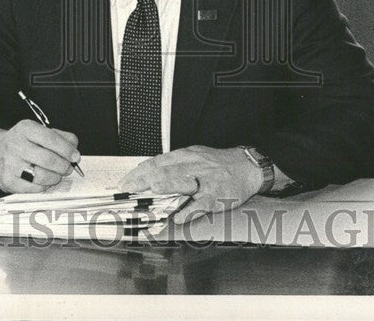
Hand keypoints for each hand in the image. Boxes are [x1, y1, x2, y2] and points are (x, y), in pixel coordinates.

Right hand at [0, 122, 80, 192]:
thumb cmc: (24, 142)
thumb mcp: (39, 131)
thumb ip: (60, 137)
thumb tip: (74, 150)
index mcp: (25, 128)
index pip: (51, 138)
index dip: (67, 149)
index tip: (75, 156)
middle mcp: (15, 145)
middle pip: (48, 159)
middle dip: (64, 166)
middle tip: (68, 168)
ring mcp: (10, 164)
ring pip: (41, 176)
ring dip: (55, 177)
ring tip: (57, 175)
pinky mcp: (7, 181)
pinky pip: (33, 188)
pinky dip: (43, 186)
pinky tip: (44, 181)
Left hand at [118, 145, 263, 223]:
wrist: (247, 166)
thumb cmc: (217, 164)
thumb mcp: (194, 156)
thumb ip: (172, 164)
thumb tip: (147, 171)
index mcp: (186, 156)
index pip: (158, 162)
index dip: (140, 172)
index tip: (126, 182)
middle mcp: (194, 166)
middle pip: (166, 171)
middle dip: (145, 180)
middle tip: (129, 189)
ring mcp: (205, 181)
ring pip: (182, 183)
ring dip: (165, 187)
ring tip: (150, 192)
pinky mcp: (217, 196)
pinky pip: (202, 204)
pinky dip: (190, 210)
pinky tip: (179, 216)